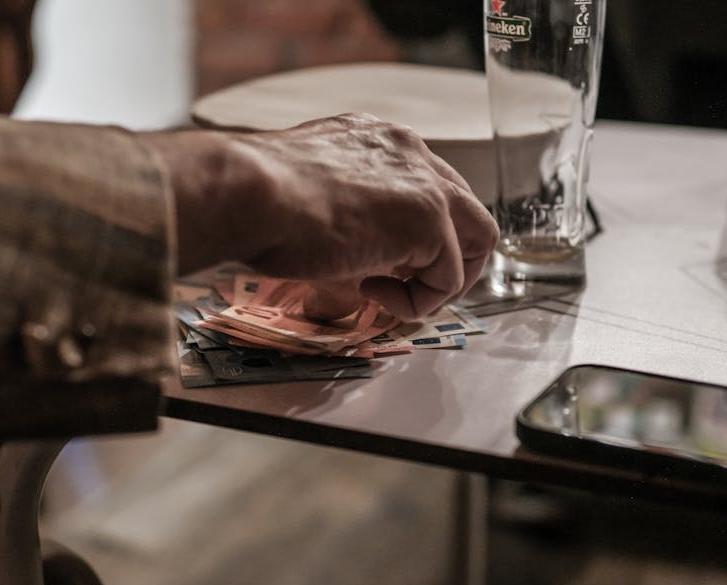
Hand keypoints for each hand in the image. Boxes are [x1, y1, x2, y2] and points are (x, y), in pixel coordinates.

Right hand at [143, 113, 498, 319]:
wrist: (249, 193)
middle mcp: (412, 152)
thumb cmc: (255, 197)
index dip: (417, 232)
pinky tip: (373, 293)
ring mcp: (426, 185)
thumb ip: (343, 205)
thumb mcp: (309, 190)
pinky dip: (417, 301)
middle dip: (447, 256)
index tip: (383, 260)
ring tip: (392, 296)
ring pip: (477, 240)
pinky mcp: (428, 222)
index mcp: (380, 140)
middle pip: (467, 209)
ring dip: (441, 280)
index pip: (429, 185)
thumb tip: (347, 245)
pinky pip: (449, 278)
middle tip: (406, 285)